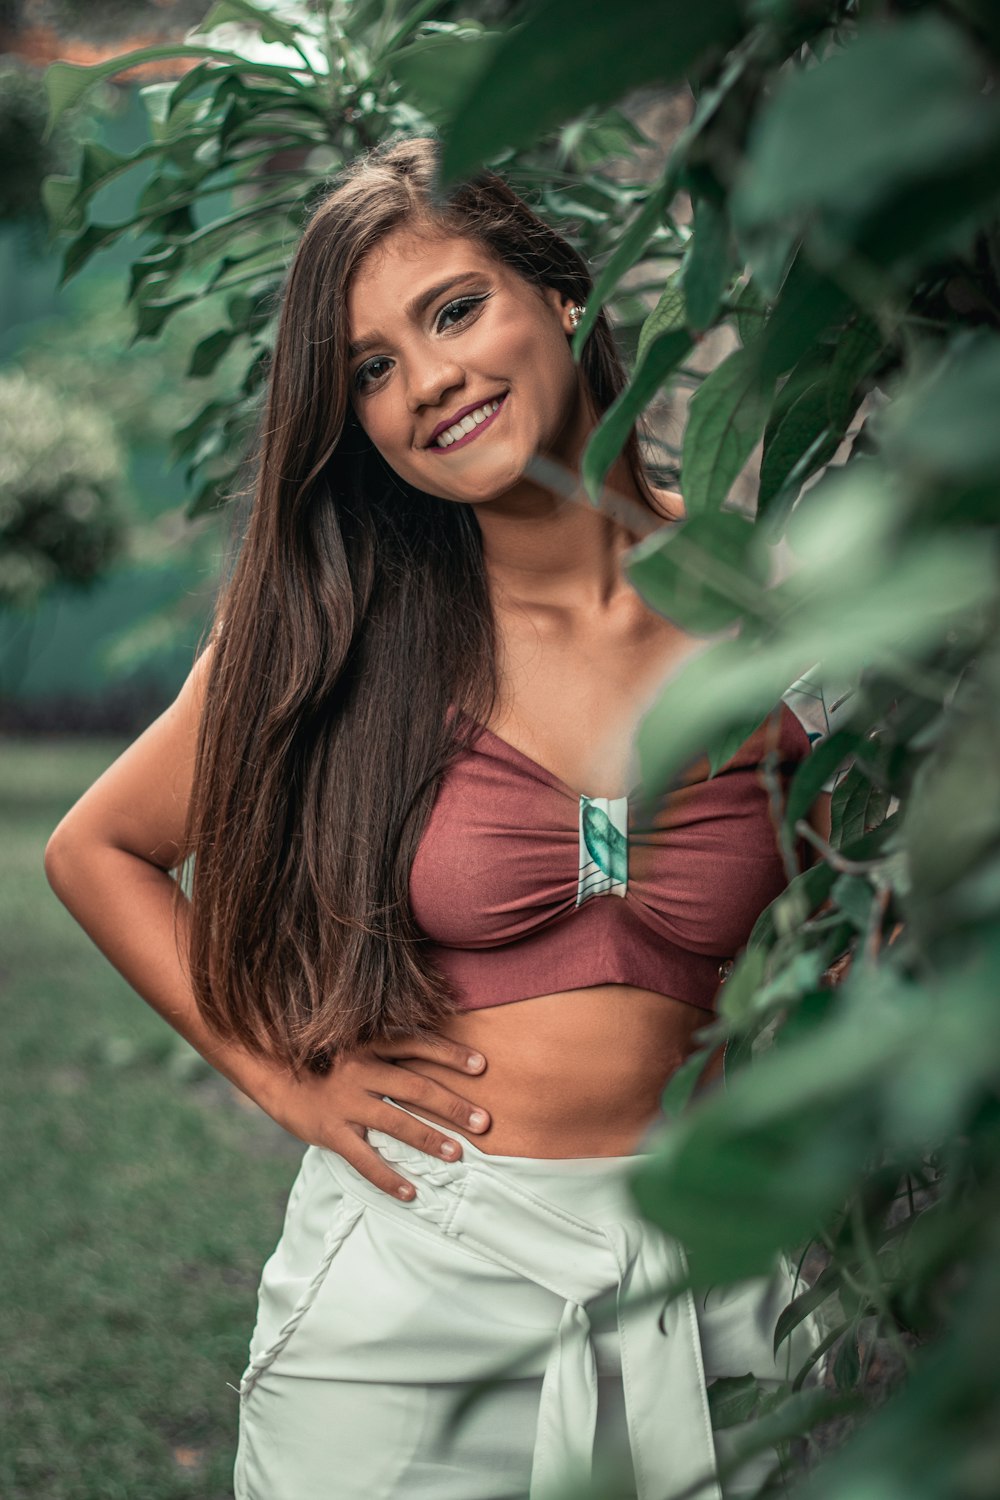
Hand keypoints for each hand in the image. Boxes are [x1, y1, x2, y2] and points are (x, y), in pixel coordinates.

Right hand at [260, 1035, 489, 1198]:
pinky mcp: (330, 1132)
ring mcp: (344, 1102)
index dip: (449, 1054)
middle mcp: (359, 1070)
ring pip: (395, 1122)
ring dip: (429, 1139)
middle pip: (415, 1086)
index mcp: (368, 1045)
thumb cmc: (324, 1062)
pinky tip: (411, 1193)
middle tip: (483, 1122)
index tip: (481, 1066)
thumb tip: (431, 1061)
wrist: (271, 1076)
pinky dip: (388, 1179)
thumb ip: (387, 1052)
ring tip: (457, 1155)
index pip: (417, 1045)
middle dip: (452, 1105)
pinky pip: (364, 1160)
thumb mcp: (354, 1046)